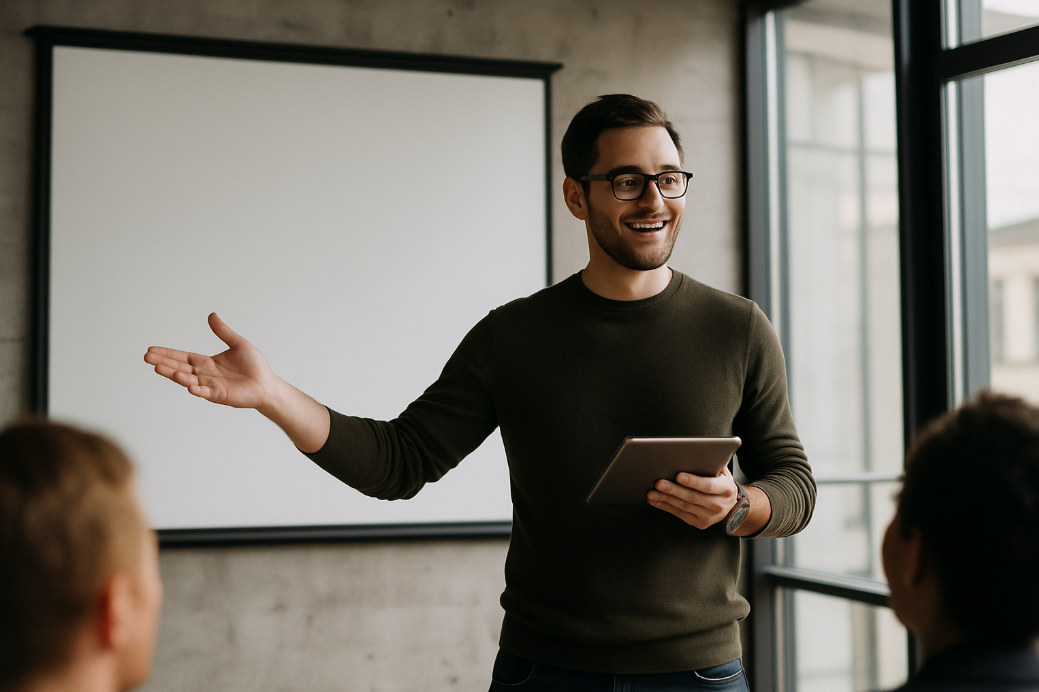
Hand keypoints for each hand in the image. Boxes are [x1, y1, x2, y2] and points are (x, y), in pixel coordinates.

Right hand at [144, 312, 276, 409]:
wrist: (267, 384)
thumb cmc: (254, 366)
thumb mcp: (238, 344)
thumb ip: (223, 332)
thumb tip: (211, 315)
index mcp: (207, 362)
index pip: (183, 357)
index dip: (168, 353)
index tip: (151, 350)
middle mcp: (205, 375)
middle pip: (180, 367)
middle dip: (164, 363)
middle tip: (147, 358)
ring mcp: (211, 386)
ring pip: (189, 380)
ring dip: (175, 375)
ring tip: (161, 369)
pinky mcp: (221, 396)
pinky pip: (206, 393)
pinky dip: (197, 390)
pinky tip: (189, 386)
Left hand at [647, 466, 738, 528]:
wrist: (730, 506)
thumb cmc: (722, 484)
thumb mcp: (723, 472)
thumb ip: (712, 462)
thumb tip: (697, 449)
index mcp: (726, 489)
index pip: (708, 486)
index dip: (693, 481)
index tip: (678, 476)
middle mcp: (718, 505)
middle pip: (693, 497)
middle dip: (674, 490)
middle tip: (659, 483)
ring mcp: (709, 516)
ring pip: (684, 506)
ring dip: (666, 499)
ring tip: (652, 492)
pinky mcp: (699, 523)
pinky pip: (680, 514)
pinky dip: (665, 506)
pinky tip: (655, 500)